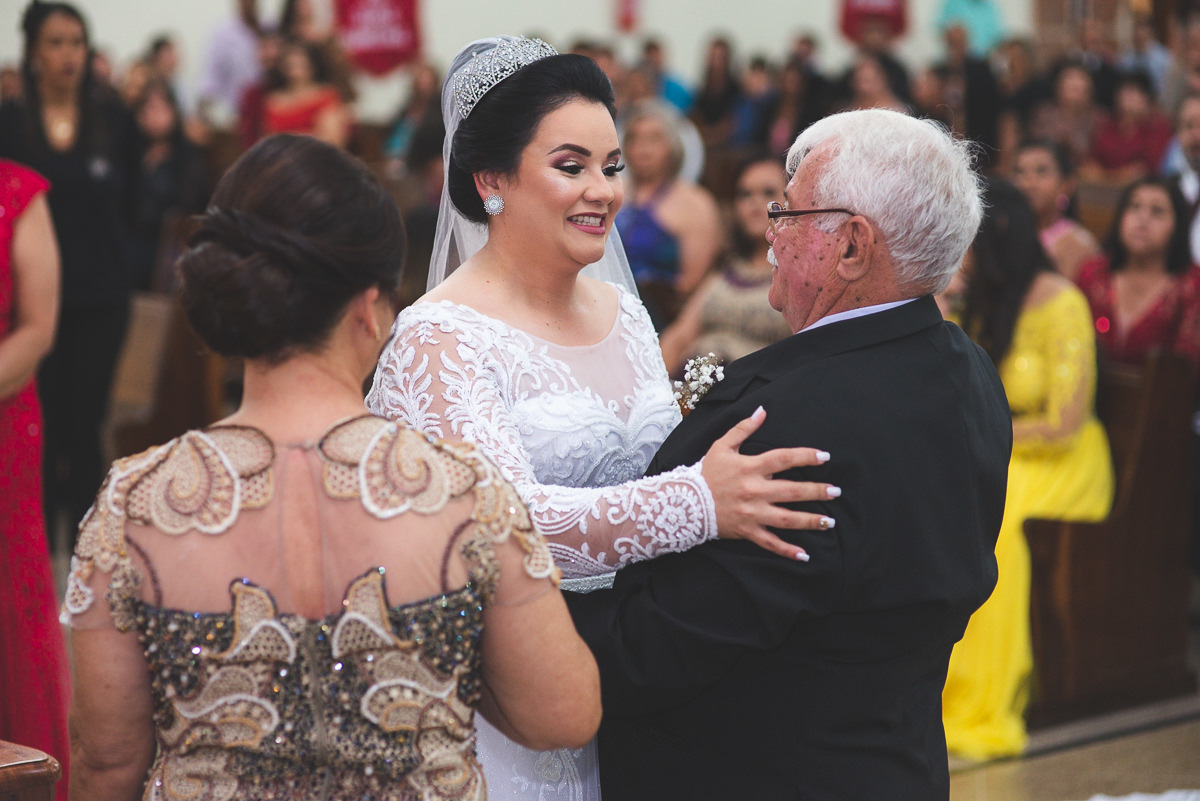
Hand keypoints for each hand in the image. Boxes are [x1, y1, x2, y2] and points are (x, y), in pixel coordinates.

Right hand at [701, 406, 839, 560]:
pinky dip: (786, 550)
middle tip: (836, 491)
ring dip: (810, 520)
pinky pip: (769, 542)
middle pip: (792, 490)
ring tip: (830, 521)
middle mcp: (754, 490)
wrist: (684, 502)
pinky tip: (804, 555)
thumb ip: (743, 428)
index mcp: (750, 467)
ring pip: (786, 518)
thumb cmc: (706, 472)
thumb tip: (762, 411)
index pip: (783, 459)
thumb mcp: (722, 446)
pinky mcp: (746, 531)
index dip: (806, 456)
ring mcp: (751, 513)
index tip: (825, 457)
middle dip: (816, 491)